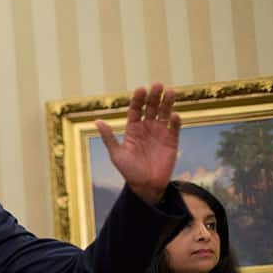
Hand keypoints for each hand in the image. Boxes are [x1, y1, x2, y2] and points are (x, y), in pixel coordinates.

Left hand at [95, 82, 180, 203]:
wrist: (145, 186)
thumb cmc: (129, 171)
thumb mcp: (116, 154)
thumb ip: (109, 137)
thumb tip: (97, 121)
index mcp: (133, 129)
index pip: (135, 110)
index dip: (138, 100)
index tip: (141, 90)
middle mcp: (147, 128)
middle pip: (151, 108)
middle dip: (154, 97)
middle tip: (158, 86)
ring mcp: (160, 133)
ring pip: (164, 114)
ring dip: (167, 103)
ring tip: (170, 92)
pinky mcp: (172, 141)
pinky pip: (175, 127)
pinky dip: (175, 121)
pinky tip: (174, 115)